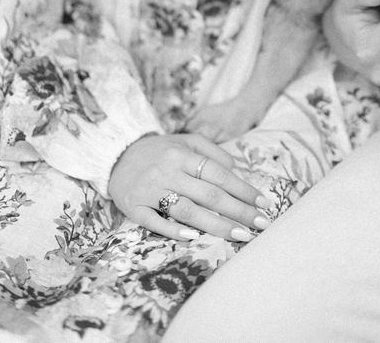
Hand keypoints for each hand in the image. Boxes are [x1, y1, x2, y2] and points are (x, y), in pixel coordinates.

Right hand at [107, 132, 261, 242]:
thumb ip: (210, 150)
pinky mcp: (135, 206)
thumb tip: (236, 167)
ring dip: (216, 225)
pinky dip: (174, 230)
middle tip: (261, 225)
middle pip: (208, 194)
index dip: (243, 189)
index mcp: (181, 154)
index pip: (218, 173)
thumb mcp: (183, 141)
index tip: (263, 204)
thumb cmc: (157, 152)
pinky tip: (193, 237)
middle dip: (238, 211)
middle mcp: (168, 171)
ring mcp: (150, 190)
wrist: (115, 156)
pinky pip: (155, 221)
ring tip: (241, 236)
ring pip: (187, 210)